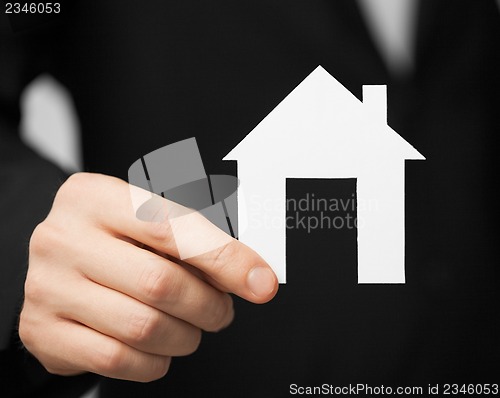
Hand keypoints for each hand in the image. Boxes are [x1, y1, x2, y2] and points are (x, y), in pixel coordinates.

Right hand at [19, 173, 277, 381]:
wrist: (58, 266)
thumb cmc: (115, 240)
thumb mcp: (145, 221)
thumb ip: (193, 238)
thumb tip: (251, 272)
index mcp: (94, 198)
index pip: (171, 228)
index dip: (225, 258)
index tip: (261, 282)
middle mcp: (64, 238)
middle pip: (160, 283)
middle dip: (209, 305)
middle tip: (221, 309)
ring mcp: (48, 286)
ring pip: (143, 328)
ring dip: (186, 336)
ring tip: (191, 326)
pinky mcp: (44, 331)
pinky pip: (117, 360)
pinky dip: (154, 360)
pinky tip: (160, 347)